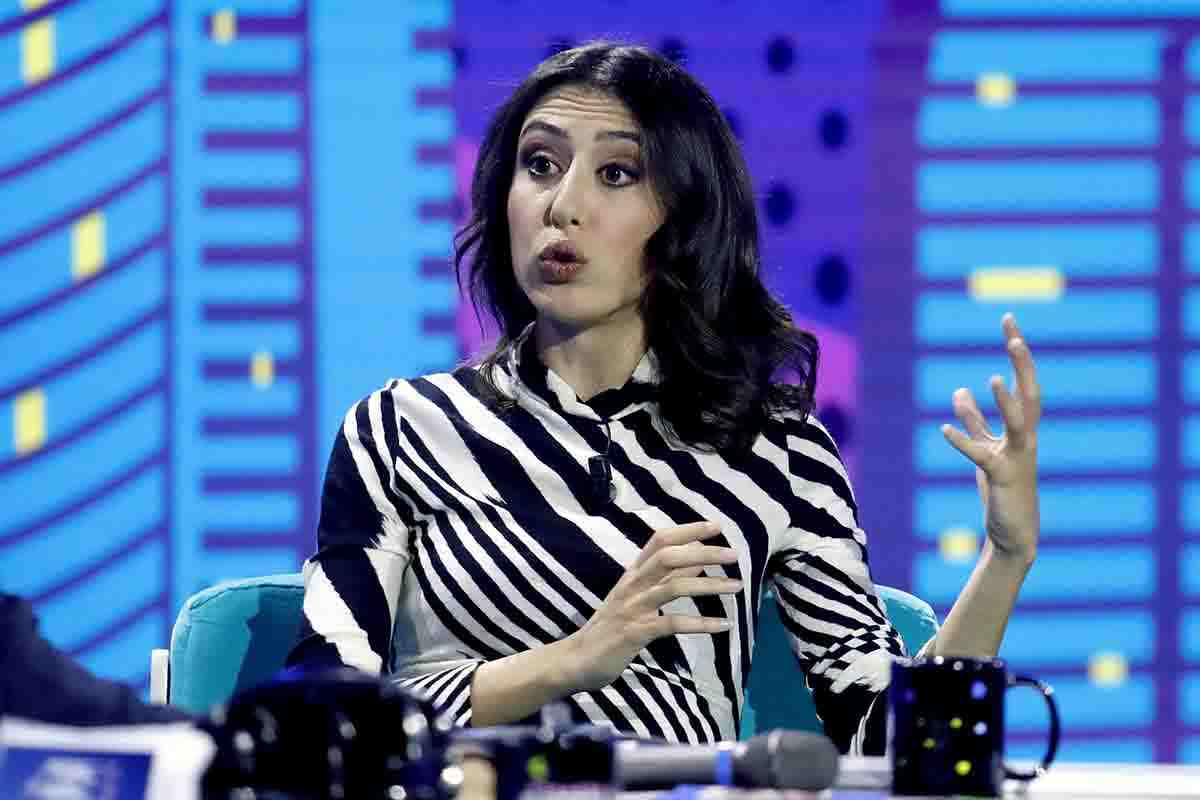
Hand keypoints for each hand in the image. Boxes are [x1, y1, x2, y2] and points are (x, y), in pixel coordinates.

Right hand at [561, 521, 741, 691]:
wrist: (576, 660)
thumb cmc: (610, 629)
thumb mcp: (637, 598)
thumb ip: (664, 579)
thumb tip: (697, 560)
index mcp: (632, 575)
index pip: (659, 541)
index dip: (687, 530)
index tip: (716, 526)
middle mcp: (632, 585)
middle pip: (669, 557)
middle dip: (703, 552)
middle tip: (734, 555)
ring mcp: (632, 608)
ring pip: (673, 587)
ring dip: (708, 585)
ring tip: (736, 587)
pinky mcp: (635, 633)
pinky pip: (672, 623)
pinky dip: (700, 623)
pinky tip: (723, 625)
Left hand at [941, 313, 1040, 565]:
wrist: (1013, 532)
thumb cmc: (1002, 487)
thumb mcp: (986, 447)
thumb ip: (974, 420)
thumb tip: (959, 392)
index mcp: (1023, 428)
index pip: (1023, 381)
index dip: (1018, 351)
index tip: (1008, 320)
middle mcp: (1026, 438)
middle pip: (1031, 394)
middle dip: (1022, 364)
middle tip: (1013, 335)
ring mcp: (1017, 457)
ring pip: (1019, 424)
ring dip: (1007, 402)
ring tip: (994, 378)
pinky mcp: (1001, 477)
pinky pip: (982, 456)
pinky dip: (963, 441)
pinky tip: (943, 430)